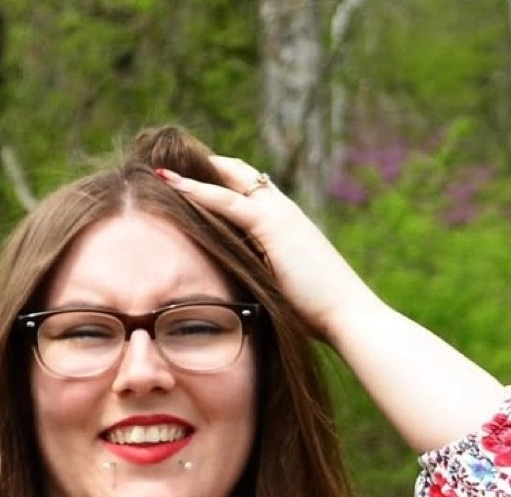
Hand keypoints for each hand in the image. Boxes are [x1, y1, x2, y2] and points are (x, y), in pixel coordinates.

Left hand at [155, 154, 376, 346]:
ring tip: (162, 170)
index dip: (225, 183)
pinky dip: (198, 190)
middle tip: (173, 167)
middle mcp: (284, 210)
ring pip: (231, 179)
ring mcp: (279, 214)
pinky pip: (227, 201)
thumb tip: (242, 294)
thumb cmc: (323, 315)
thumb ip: (265, 279)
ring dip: (196, 173)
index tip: (197, 183)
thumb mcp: (287, 290)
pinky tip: (172, 185)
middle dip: (208, 167)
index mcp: (289, 224)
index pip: (253, 191)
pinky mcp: (272, 226)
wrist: (348, 316)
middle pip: (241, 174)